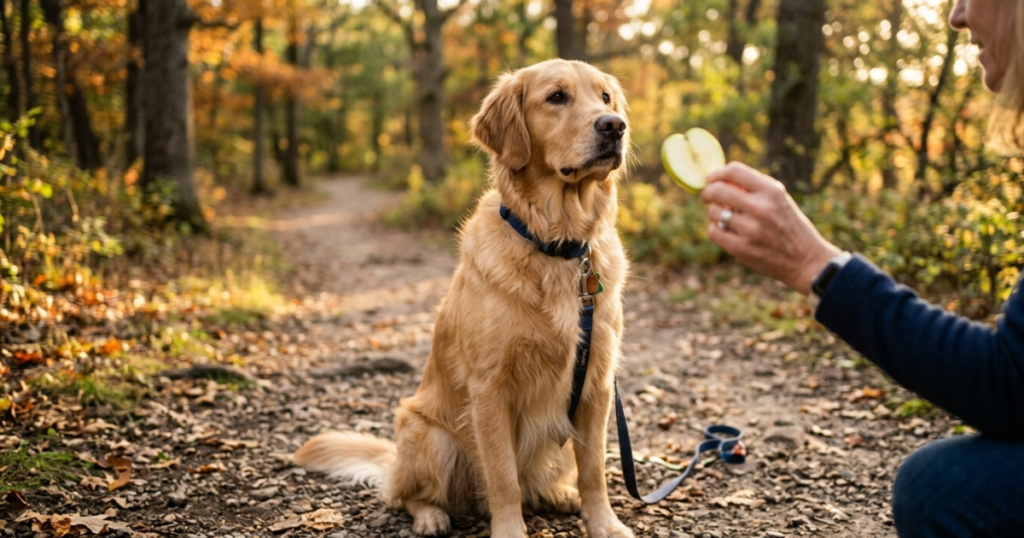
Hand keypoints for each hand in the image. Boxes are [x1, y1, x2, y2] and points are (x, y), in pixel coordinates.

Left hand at [700, 162, 841, 295]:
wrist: (805, 259)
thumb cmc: (788, 225)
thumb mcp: (779, 200)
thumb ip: (754, 187)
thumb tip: (719, 178)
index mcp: (771, 191)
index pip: (734, 171)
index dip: (717, 174)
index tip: (710, 179)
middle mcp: (761, 207)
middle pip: (717, 190)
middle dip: (707, 193)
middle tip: (706, 198)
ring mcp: (751, 229)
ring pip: (714, 212)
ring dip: (715, 215)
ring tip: (728, 220)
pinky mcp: (742, 248)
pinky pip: (714, 232)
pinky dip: (717, 231)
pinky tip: (727, 233)